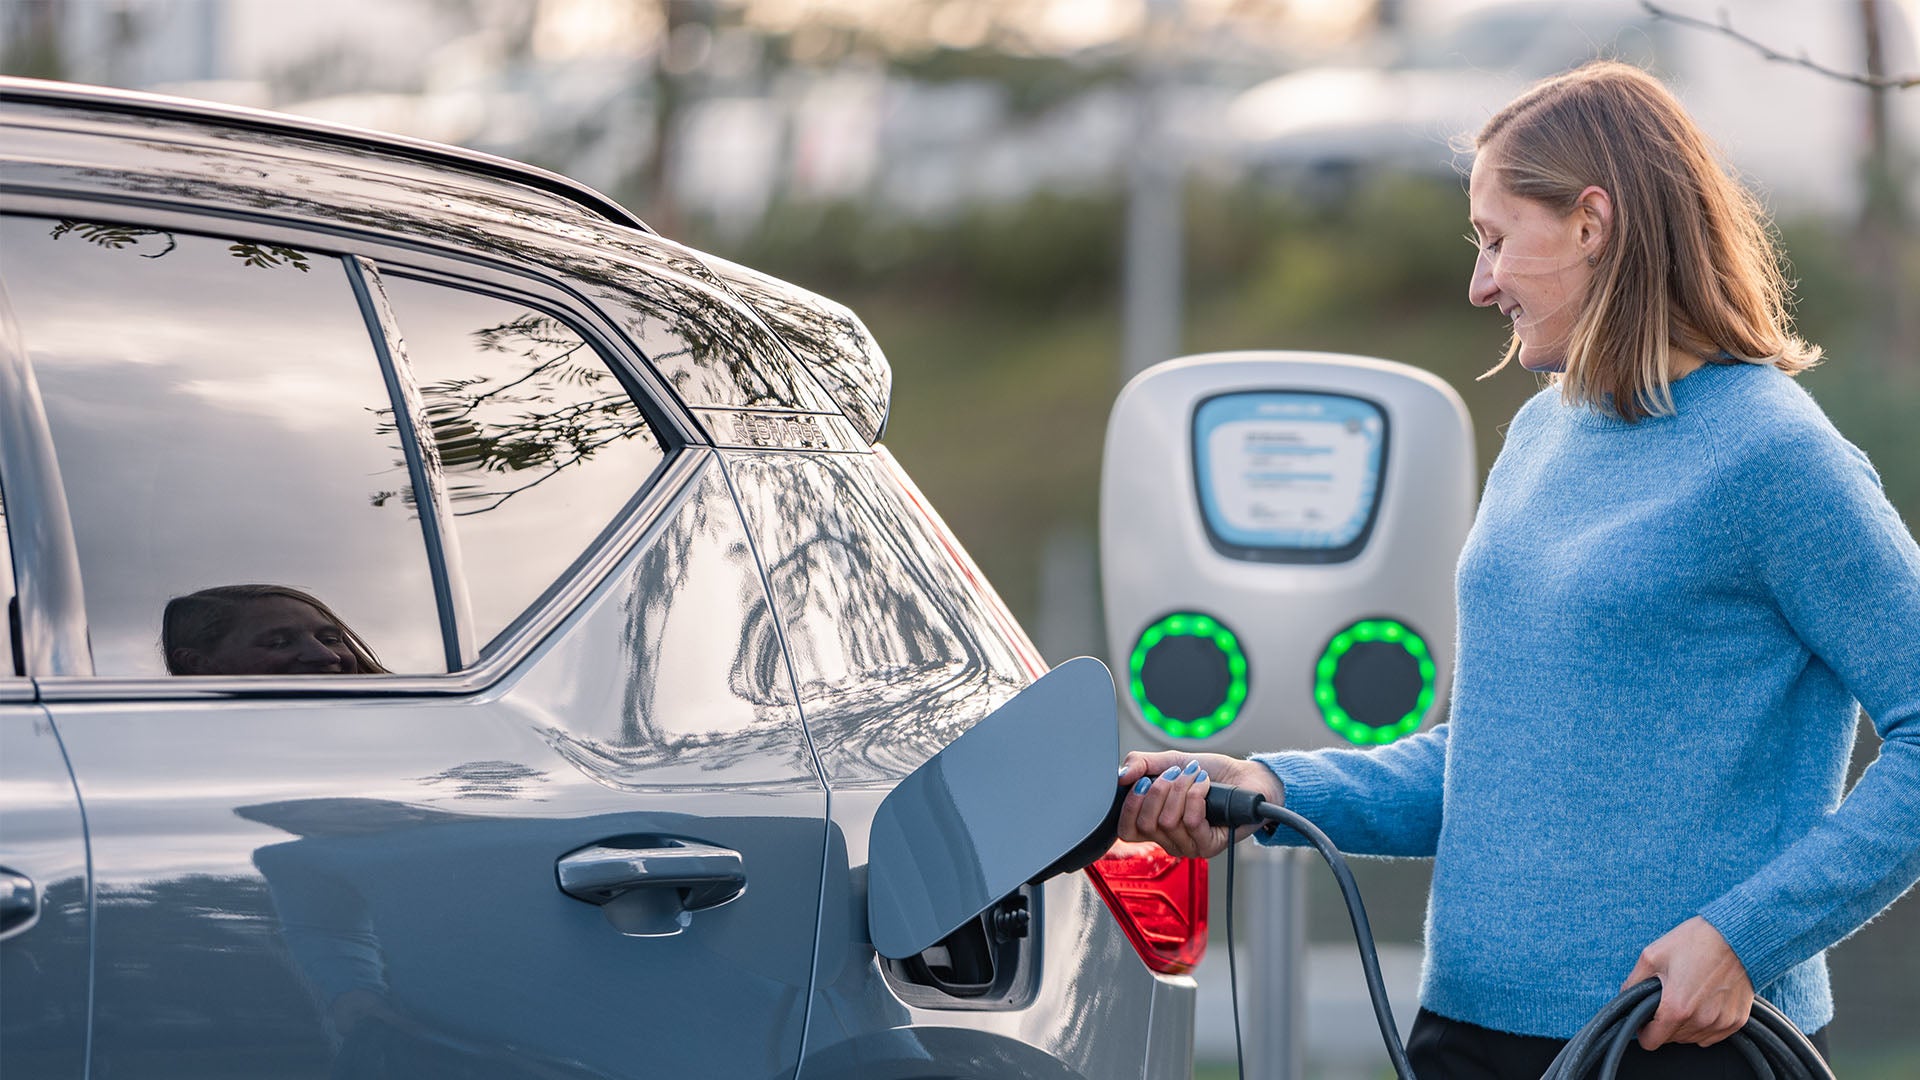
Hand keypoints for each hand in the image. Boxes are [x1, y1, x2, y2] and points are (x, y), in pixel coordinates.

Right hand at [1115, 751, 1282, 858]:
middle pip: (1145, 823)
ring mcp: (1188, 845)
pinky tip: (1206, 787)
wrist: (1245, 777)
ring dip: (1183, 789)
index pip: (1125, 830)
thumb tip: (1120, 776)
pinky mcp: (1208, 846)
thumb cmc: (1210, 773)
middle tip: (1176, 774)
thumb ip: (1140, 764)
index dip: (1130, 804)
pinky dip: (1197, 795)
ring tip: (1196, 777)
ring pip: (1168, 821)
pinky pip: (1191, 822)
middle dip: (1160, 790)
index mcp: (1153, 824)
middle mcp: (1168, 839)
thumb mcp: (1169, 762)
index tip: (1144, 780)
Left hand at [1622, 916, 1753, 1049]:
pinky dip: (1705, 1025)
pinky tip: (1703, 1003)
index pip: (1651, 1042)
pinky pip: (1714, 1036)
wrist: (1736, 937)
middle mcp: (1700, 1021)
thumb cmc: (1695, 942)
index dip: (1643, 1031)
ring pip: (1692, 1038)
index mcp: (1676, 1008)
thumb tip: (1624, 999)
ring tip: (1687, 997)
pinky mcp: (1737, 1021)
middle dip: (1664, 1024)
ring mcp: (1721, 1023)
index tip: (1645, 1021)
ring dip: (1685, 1026)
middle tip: (1668, 998)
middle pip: (1672, 1039)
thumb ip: (1633, 982)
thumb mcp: (1652, 956)